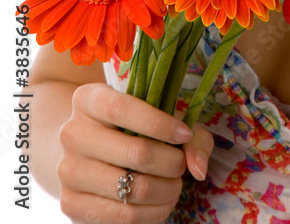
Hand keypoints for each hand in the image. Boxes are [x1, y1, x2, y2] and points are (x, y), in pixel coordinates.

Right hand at [57, 82, 213, 222]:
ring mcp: (68, 171)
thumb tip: (198, 169)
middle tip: (181, 165)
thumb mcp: (157, 114)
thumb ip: (189, 133)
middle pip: (135, 152)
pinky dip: (153, 213)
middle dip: (172, 163)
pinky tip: (162, 202)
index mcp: (88, 99)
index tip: (185, 134)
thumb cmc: (129, 126)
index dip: (160, 124)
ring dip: (166, 190)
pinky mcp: (70, 204)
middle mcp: (72, 133)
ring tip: (175, 184)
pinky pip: (122, 215)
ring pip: (133, 188)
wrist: (84, 150)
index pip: (123, 109)